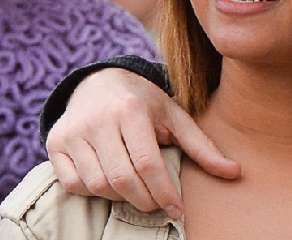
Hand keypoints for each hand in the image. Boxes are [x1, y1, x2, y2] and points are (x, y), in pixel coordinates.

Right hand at [45, 68, 239, 213]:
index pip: (147, 164)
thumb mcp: (175, 116)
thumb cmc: (144, 103)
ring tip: (135, 186)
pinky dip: (93, 191)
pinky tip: (108, 180)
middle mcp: (98, 119)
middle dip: (144, 200)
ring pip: (97, 185)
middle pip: (122, 179)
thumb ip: (202, 146)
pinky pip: (73, 184)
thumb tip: (236, 172)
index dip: (164, 193)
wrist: (99, 81)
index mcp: (132, 109)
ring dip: (119, 196)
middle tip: (157, 202)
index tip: (177, 209)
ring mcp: (73, 131)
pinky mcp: (55, 142)